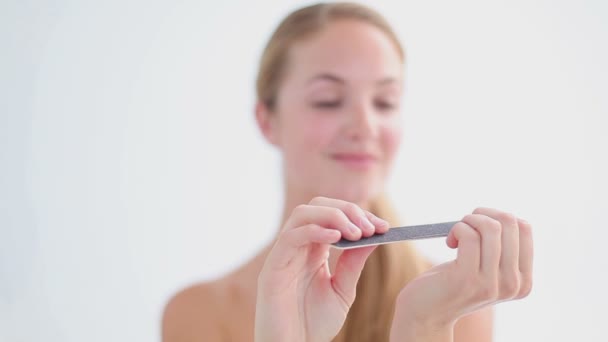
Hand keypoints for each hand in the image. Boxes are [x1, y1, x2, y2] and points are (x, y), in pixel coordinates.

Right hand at [255, 197, 388, 341]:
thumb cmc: (313, 324)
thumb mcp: (342, 290)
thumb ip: (353, 263)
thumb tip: (372, 237)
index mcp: (313, 250)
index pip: (333, 216)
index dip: (358, 215)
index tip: (383, 226)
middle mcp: (297, 246)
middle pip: (317, 206)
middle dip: (347, 211)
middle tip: (370, 228)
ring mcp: (283, 254)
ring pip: (302, 214)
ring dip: (333, 216)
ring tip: (356, 233)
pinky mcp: (272, 267)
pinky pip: (290, 237)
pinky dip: (315, 230)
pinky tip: (337, 238)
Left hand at [390, 208, 533, 340]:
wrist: (427, 313)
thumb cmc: (453, 282)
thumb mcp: (486, 268)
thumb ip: (501, 249)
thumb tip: (505, 217)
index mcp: (523, 280)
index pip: (524, 228)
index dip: (497, 217)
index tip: (479, 228)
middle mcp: (513, 285)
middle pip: (510, 223)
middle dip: (483, 214)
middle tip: (465, 225)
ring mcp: (491, 284)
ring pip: (491, 227)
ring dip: (468, 220)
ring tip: (456, 233)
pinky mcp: (467, 279)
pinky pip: (469, 235)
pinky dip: (457, 229)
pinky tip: (450, 242)